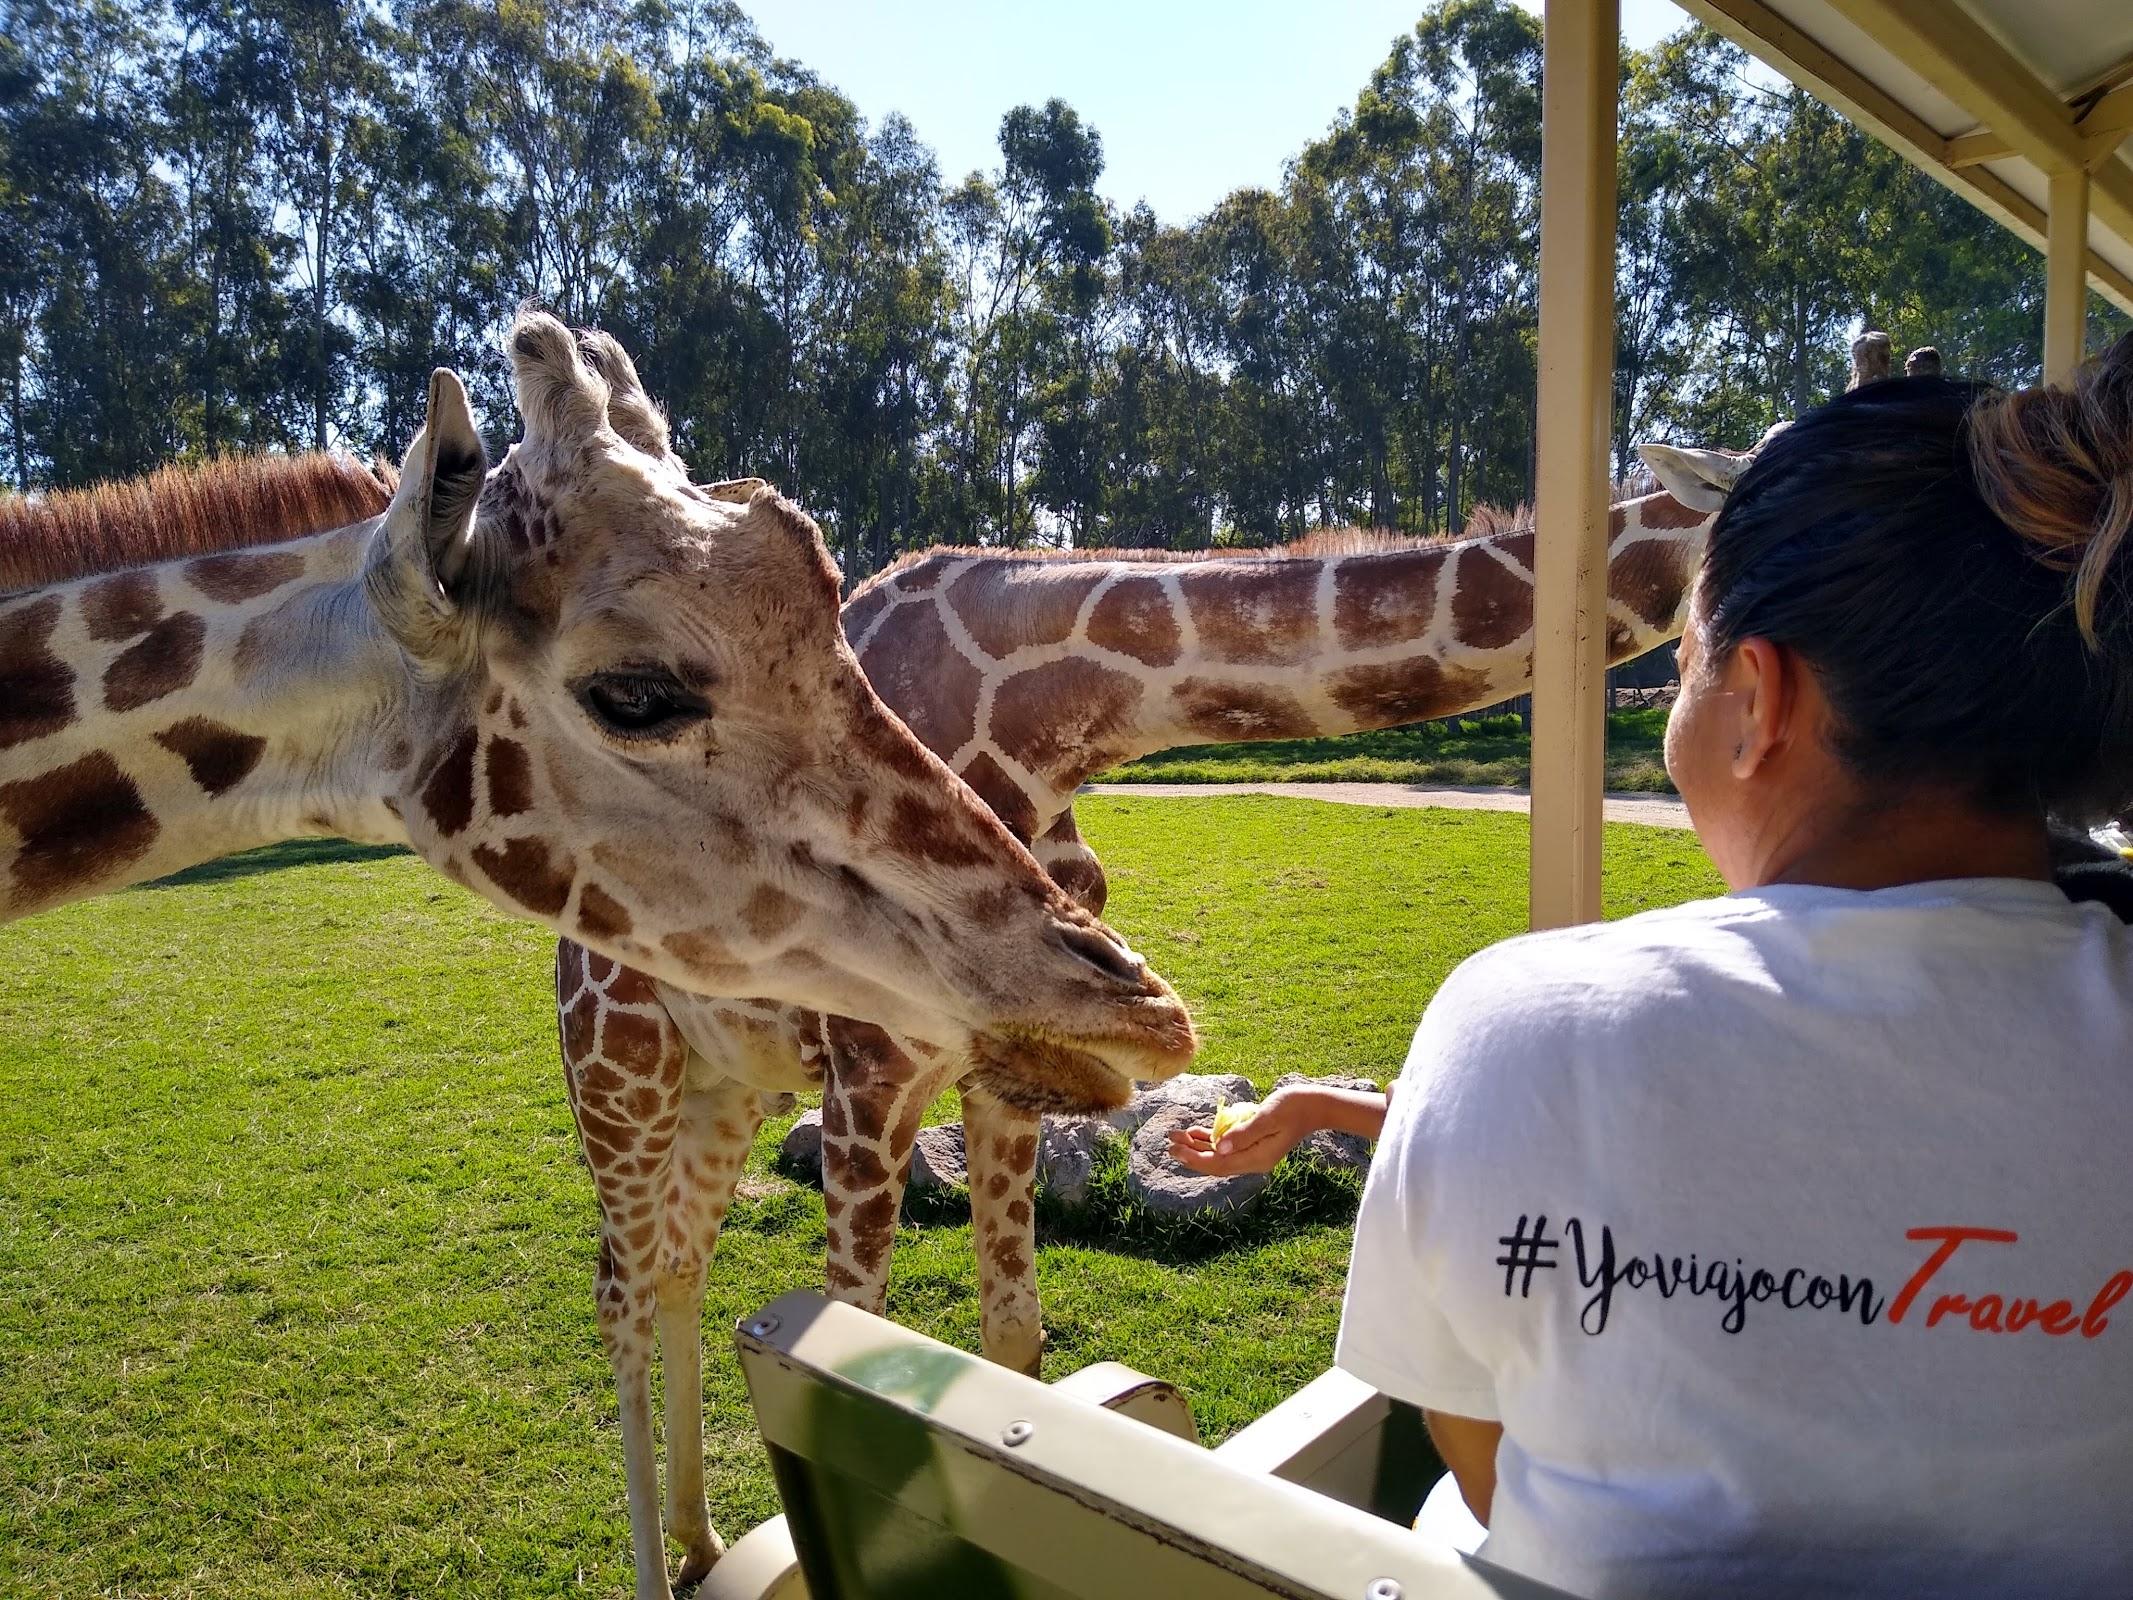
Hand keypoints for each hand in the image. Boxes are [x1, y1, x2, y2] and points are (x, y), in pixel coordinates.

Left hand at [1166, 1088, 1306, 1175]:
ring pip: (1219, 1155)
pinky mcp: (1254, 1143)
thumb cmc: (1293, 1106)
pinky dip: (1210, 1140)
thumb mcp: (1268, 1116)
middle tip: (1169, 1144)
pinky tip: (1195, 1132)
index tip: (1175, 1150)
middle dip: (1191, 1154)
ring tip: (1176, 1136)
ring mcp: (1254, 1153)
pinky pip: (1227, 1146)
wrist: (1313, 1105)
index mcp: (1257, 1158)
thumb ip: (1244, 1132)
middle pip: (1216, 1163)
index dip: (1195, 1159)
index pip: (1219, 1165)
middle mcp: (1253, 1160)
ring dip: (1197, 1146)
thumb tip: (1219, 1147)